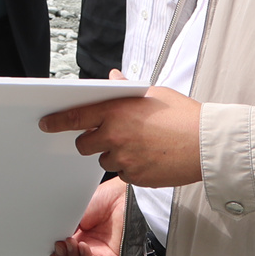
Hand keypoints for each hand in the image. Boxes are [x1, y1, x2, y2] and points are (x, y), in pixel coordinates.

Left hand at [39, 85, 203, 187]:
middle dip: (90, 141)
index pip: (76, 117)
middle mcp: (115, 136)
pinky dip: (130, 168)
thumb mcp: (154, 93)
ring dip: (113, 155)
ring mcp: (125, 159)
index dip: (57, 121)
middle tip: (107, 136)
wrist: (208, 144)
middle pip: (85, 144)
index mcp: (115, 111)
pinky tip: (148, 158)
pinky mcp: (136, 177)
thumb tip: (114, 77)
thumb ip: (127, 87)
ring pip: (105, 160)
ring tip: (138, 146)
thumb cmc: (184, 116)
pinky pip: (124, 174)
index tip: (46, 123)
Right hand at [51, 176, 125, 255]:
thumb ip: (65, 227)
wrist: (122, 198)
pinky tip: (82, 246)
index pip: (65, 252)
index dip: (57, 252)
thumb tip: (55, 237)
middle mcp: (89, 244)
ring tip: (70, 243)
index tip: (50, 245)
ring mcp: (99, 252)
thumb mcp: (76, 212)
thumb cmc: (105, 198)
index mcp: (79, 233)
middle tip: (58, 245)